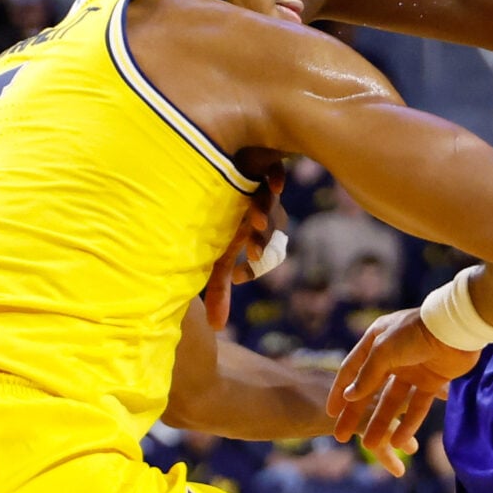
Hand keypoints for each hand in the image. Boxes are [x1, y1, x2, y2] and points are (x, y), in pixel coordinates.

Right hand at [201, 173, 285, 331]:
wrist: (227, 165)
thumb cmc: (221, 213)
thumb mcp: (220, 252)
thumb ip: (221, 288)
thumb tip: (216, 330)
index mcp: (256, 233)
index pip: (261, 253)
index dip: (253, 265)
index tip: (239, 275)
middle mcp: (263, 211)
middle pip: (271, 227)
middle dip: (262, 240)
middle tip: (252, 253)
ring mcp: (264, 188)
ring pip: (270, 202)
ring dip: (265, 211)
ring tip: (255, 219)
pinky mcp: (263, 163)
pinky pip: (276, 170)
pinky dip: (276, 177)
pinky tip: (276, 183)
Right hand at [326, 308, 477, 477]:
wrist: (457, 329)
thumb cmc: (416, 333)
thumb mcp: (384, 351)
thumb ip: (367, 375)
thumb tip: (350, 397)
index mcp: (375, 341)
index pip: (351, 370)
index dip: (340, 391)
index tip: (331, 413)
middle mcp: (391, 356)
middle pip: (369, 391)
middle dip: (355, 414)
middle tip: (341, 436)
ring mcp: (411, 370)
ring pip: (392, 402)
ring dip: (381, 424)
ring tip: (368, 445)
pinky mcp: (431, 382)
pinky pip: (416, 406)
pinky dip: (409, 423)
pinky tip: (399, 442)